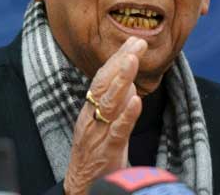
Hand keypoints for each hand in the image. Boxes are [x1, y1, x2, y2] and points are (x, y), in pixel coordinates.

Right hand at [64, 36, 147, 194]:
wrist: (82, 185)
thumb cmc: (96, 151)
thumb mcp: (104, 122)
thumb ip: (116, 103)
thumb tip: (130, 83)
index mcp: (90, 108)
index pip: (103, 77)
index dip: (118, 58)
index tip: (133, 40)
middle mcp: (91, 116)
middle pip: (105, 84)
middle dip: (121, 61)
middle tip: (137, 42)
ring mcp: (98, 133)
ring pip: (109, 103)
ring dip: (122, 80)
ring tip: (133, 61)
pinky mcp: (107, 151)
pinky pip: (118, 131)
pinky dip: (127, 115)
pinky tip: (136, 101)